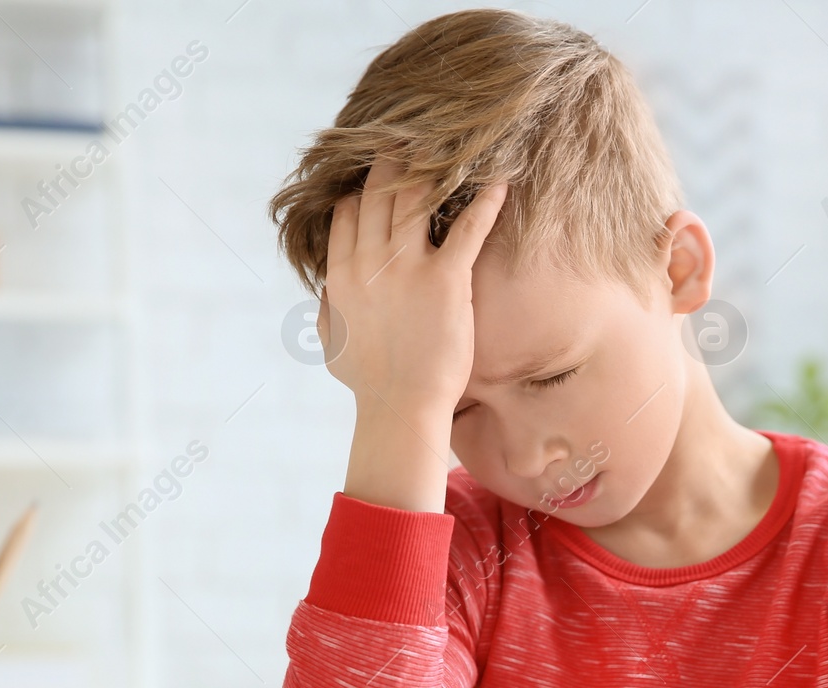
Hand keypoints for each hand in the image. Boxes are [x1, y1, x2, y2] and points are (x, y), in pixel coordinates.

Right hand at [320, 160, 506, 512]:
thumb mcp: (333, 344)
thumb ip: (328, 309)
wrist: (400, 408)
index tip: (376, 173)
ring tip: (451, 147)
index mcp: (341, 275)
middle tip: (411, 139)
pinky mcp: (446, 279)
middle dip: (393, 163)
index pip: (347, 214)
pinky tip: (499, 181)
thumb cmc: (369, 385)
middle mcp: (370, 263)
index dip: (361, 188)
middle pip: (379, 195)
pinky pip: (467, 228)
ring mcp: (407, 268)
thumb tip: (328, 291)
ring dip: (434, 168)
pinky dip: (485, 201)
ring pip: (417, 199)